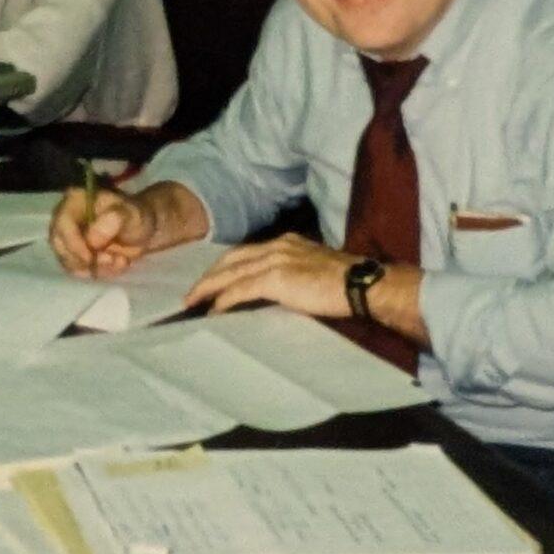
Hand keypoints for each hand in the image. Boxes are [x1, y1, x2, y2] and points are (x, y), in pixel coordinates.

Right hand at [50, 183, 155, 277]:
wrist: (145, 232)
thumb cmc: (137, 217)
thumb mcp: (132, 214)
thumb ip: (114, 220)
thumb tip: (92, 239)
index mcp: (76, 200)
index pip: (61, 223)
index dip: (72, 243)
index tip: (90, 258)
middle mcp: (67, 218)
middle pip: (59, 245)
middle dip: (83, 259)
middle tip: (110, 260)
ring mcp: (69, 238)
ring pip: (68, 261)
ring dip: (95, 267)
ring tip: (119, 260)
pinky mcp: (75, 254)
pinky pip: (79, 270)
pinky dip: (99, 272)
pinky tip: (117, 263)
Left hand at [185, 233, 360, 319]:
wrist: (360, 283)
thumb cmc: (345, 283)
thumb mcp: (313, 270)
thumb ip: (292, 274)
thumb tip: (276, 291)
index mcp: (287, 242)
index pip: (246, 251)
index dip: (226, 266)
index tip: (212, 279)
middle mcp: (278, 245)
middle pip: (232, 258)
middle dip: (210, 275)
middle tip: (193, 293)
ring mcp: (276, 260)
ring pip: (231, 272)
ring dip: (209, 288)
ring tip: (193, 302)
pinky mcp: (276, 278)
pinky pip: (240, 289)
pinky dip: (224, 300)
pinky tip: (214, 311)